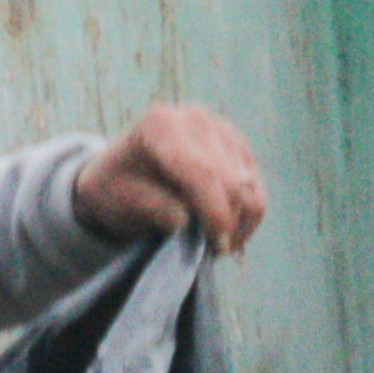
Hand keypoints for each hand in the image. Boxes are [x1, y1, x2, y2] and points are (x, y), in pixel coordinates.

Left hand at [72, 101, 269, 252]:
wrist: (124, 172)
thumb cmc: (117, 188)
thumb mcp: (120, 201)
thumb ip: (151, 208)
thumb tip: (183, 220)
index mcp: (160, 126)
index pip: (202, 172)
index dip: (215, 213)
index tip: (216, 247)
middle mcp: (196, 119)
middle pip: (232, 181)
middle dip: (228, 223)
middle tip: (212, 252)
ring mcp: (222, 129)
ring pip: (249, 187)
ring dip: (239, 224)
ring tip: (217, 244)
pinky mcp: (238, 146)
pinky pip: (255, 189)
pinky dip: (246, 217)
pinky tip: (226, 231)